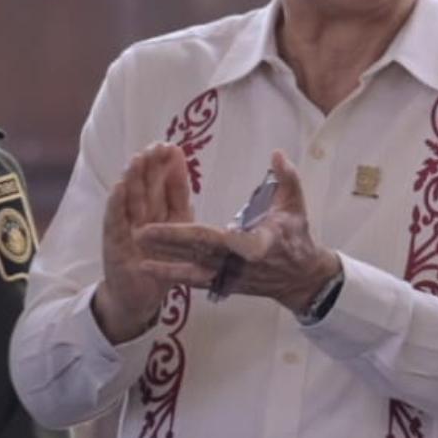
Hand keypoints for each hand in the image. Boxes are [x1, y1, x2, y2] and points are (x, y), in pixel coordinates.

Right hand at [91, 144, 194, 341]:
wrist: (137, 298)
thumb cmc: (160, 268)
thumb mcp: (181, 243)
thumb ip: (185, 218)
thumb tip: (199, 196)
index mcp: (164, 218)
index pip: (170, 190)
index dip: (172, 170)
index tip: (175, 148)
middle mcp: (143, 219)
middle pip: (149, 188)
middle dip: (152, 166)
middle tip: (157, 144)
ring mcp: (127, 230)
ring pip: (131, 199)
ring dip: (134, 178)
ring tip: (138, 158)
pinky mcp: (114, 244)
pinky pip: (115, 222)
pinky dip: (116, 204)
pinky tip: (119, 187)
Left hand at [134, 151, 340, 314]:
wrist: (301, 279)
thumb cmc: (297, 239)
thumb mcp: (296, 207)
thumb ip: (287, 179)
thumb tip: (277, 154)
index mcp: (260, 244)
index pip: (230, 240)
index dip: (205, 237)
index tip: (186, 231)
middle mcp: (240, 263)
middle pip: (201, 251)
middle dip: (171, 242)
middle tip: (141, 231)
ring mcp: (230, 275)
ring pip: (192, 266)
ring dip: (163, 257)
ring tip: (136, 246)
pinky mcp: (222, 283)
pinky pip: (192, 279)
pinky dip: (170, 274)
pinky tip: (147, 267)